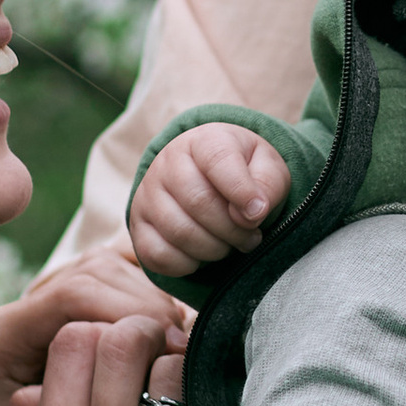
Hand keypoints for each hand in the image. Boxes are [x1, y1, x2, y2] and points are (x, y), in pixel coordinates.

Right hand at [130, 124, 290, 278]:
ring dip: (214, 249)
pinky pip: (158, 256)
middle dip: (233, 230)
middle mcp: (167, 162)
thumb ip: (268, 185)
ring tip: (229, 244)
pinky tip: (203, 254)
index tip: (258, 214)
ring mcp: (148, 194)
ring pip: (179, 233)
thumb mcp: (268, 169)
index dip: (242, 192)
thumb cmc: (245, 173)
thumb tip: (251, 213)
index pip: (218, 160)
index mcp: (204, 140)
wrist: (210, 179)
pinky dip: (188, 264)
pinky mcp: (138, 225)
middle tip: (250, 237)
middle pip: (198, 202)